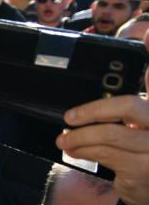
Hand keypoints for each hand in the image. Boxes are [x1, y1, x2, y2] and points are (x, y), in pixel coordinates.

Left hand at [57, 33, 148, 204]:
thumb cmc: (143, 151)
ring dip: (79, 137)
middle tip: (69, 117)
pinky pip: (103, 154)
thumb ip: (133, 102)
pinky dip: (83, 151)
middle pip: (129, 106)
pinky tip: (75, 151)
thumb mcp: (141, 124)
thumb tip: (116, 72)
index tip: (146, 34)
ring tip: (64, 140)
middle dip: (93, 110)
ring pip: (109, 135)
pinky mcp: (142, 170)